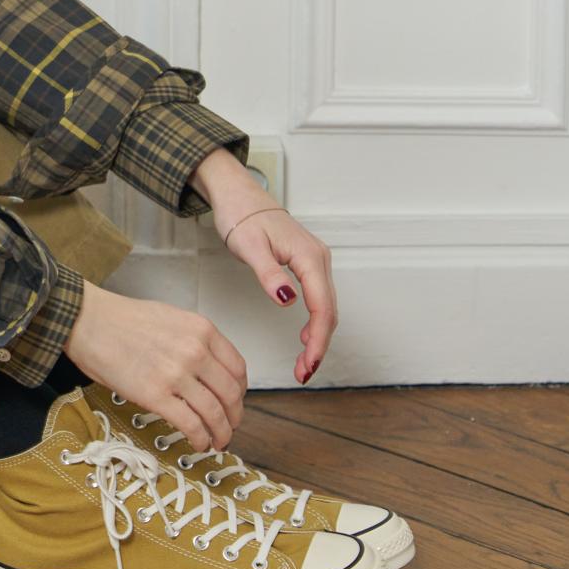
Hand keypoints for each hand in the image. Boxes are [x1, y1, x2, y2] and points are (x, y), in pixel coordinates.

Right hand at [63, 283, 246, 452]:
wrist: (87, 321)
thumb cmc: (120, 319)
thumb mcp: (170, 319)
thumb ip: (193, 341)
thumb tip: (206, 368)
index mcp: (201, 330)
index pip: (238, 368)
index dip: (241, 392)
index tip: (235, 401)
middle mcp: (195, 351)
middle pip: (231, 394)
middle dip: (234, 417)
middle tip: (230, 426)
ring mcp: (176, 374)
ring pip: (215, 413)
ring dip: (221, 433)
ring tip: (217, 442)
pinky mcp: (155, 395)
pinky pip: (190, 424)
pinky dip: (200, 439)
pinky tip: (199, 443)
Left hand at [212, 197, 336, 384]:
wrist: (239, 196)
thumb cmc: (241, 217)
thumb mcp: (249, 247)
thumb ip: (269, 274)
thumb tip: (287, 299)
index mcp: (309, 257)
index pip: (321, 308)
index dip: (317, 340)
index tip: (307, 364)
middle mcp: (319, 259)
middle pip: (329, 311)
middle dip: (318, 345)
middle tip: (303, 373)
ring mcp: (316, 261)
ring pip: (326, 307)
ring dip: (318, 336)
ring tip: (303, 364)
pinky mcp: (309, 263)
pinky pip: (319, 298)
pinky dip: (315, 322)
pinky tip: (304, 337)